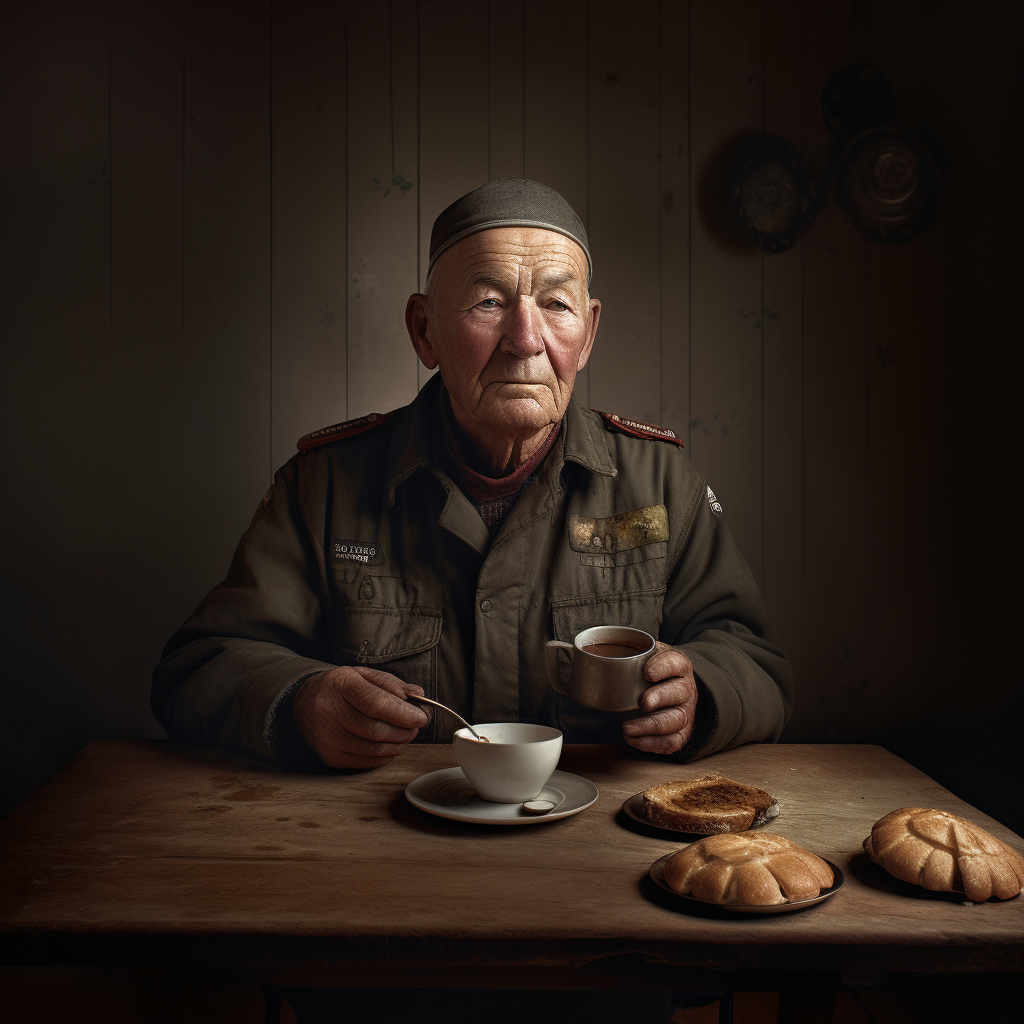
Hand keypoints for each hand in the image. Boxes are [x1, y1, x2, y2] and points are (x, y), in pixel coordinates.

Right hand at [291, 666, 429, 768]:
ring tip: (406, 733)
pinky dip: (385, 754)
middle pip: (376, 729)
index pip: (376, 703)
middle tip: (416, 725)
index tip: (422, 716)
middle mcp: (329, 711)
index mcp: (340, 684)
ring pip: (373, 748)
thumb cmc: (340, 687)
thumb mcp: (363, 675)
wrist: (302, 703)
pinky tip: (390, 744)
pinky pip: (367, 760)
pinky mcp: (330, 756)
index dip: (402, 713)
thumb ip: (391, 684)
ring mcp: (327, 737)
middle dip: (404, 730)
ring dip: (398, 743)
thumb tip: (418, 695)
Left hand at [621, 642, 696, 754]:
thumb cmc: (651, 671)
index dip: (663, 667)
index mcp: (678, 666)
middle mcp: (685, 689)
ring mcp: (685, 712)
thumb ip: (621, 650)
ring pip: (675, 720)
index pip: (675, 663)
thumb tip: (576, 650)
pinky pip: (672, 742)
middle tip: (642, 702)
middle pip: (679, 693)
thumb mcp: (644, 654)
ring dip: (651, 726)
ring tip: (627, 728)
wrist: (673, 688)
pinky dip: (652, 743)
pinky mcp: (681, 732)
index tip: (647, 672)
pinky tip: (633, 739)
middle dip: (660, 698)